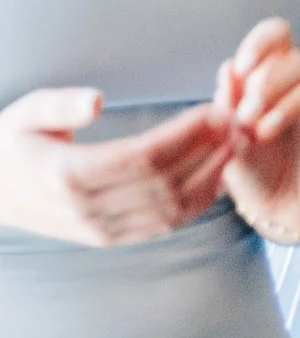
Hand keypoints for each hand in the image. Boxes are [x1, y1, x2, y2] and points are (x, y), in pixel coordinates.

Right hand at [0, 87, 236, 245]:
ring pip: (173, 209)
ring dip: (212, 176)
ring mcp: (101, 229)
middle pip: (166, 182)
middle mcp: (87, 209)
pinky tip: (219, 173)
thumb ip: (60, 105)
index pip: (143, 156)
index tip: (215, 109)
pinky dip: (199, 201)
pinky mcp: (112, 238)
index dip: (186, 134)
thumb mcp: (25, 113)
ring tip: (236, 143)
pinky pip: (166, 224)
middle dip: (209, 151)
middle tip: (238, 120)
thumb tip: (96, 99)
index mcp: (67, 175)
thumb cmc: (11, 143)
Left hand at [219, 18, 299, 241]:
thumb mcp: (231, 140)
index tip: (243, 68)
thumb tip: (229, 67)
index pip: (277, 37)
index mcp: (274, 79)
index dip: (262, 43)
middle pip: (298, 59)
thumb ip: (229, 106)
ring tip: (263, 133)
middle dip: (267, 83)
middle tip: (245, 117)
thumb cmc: (254, 172)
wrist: (278, 212)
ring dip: (289, 103)